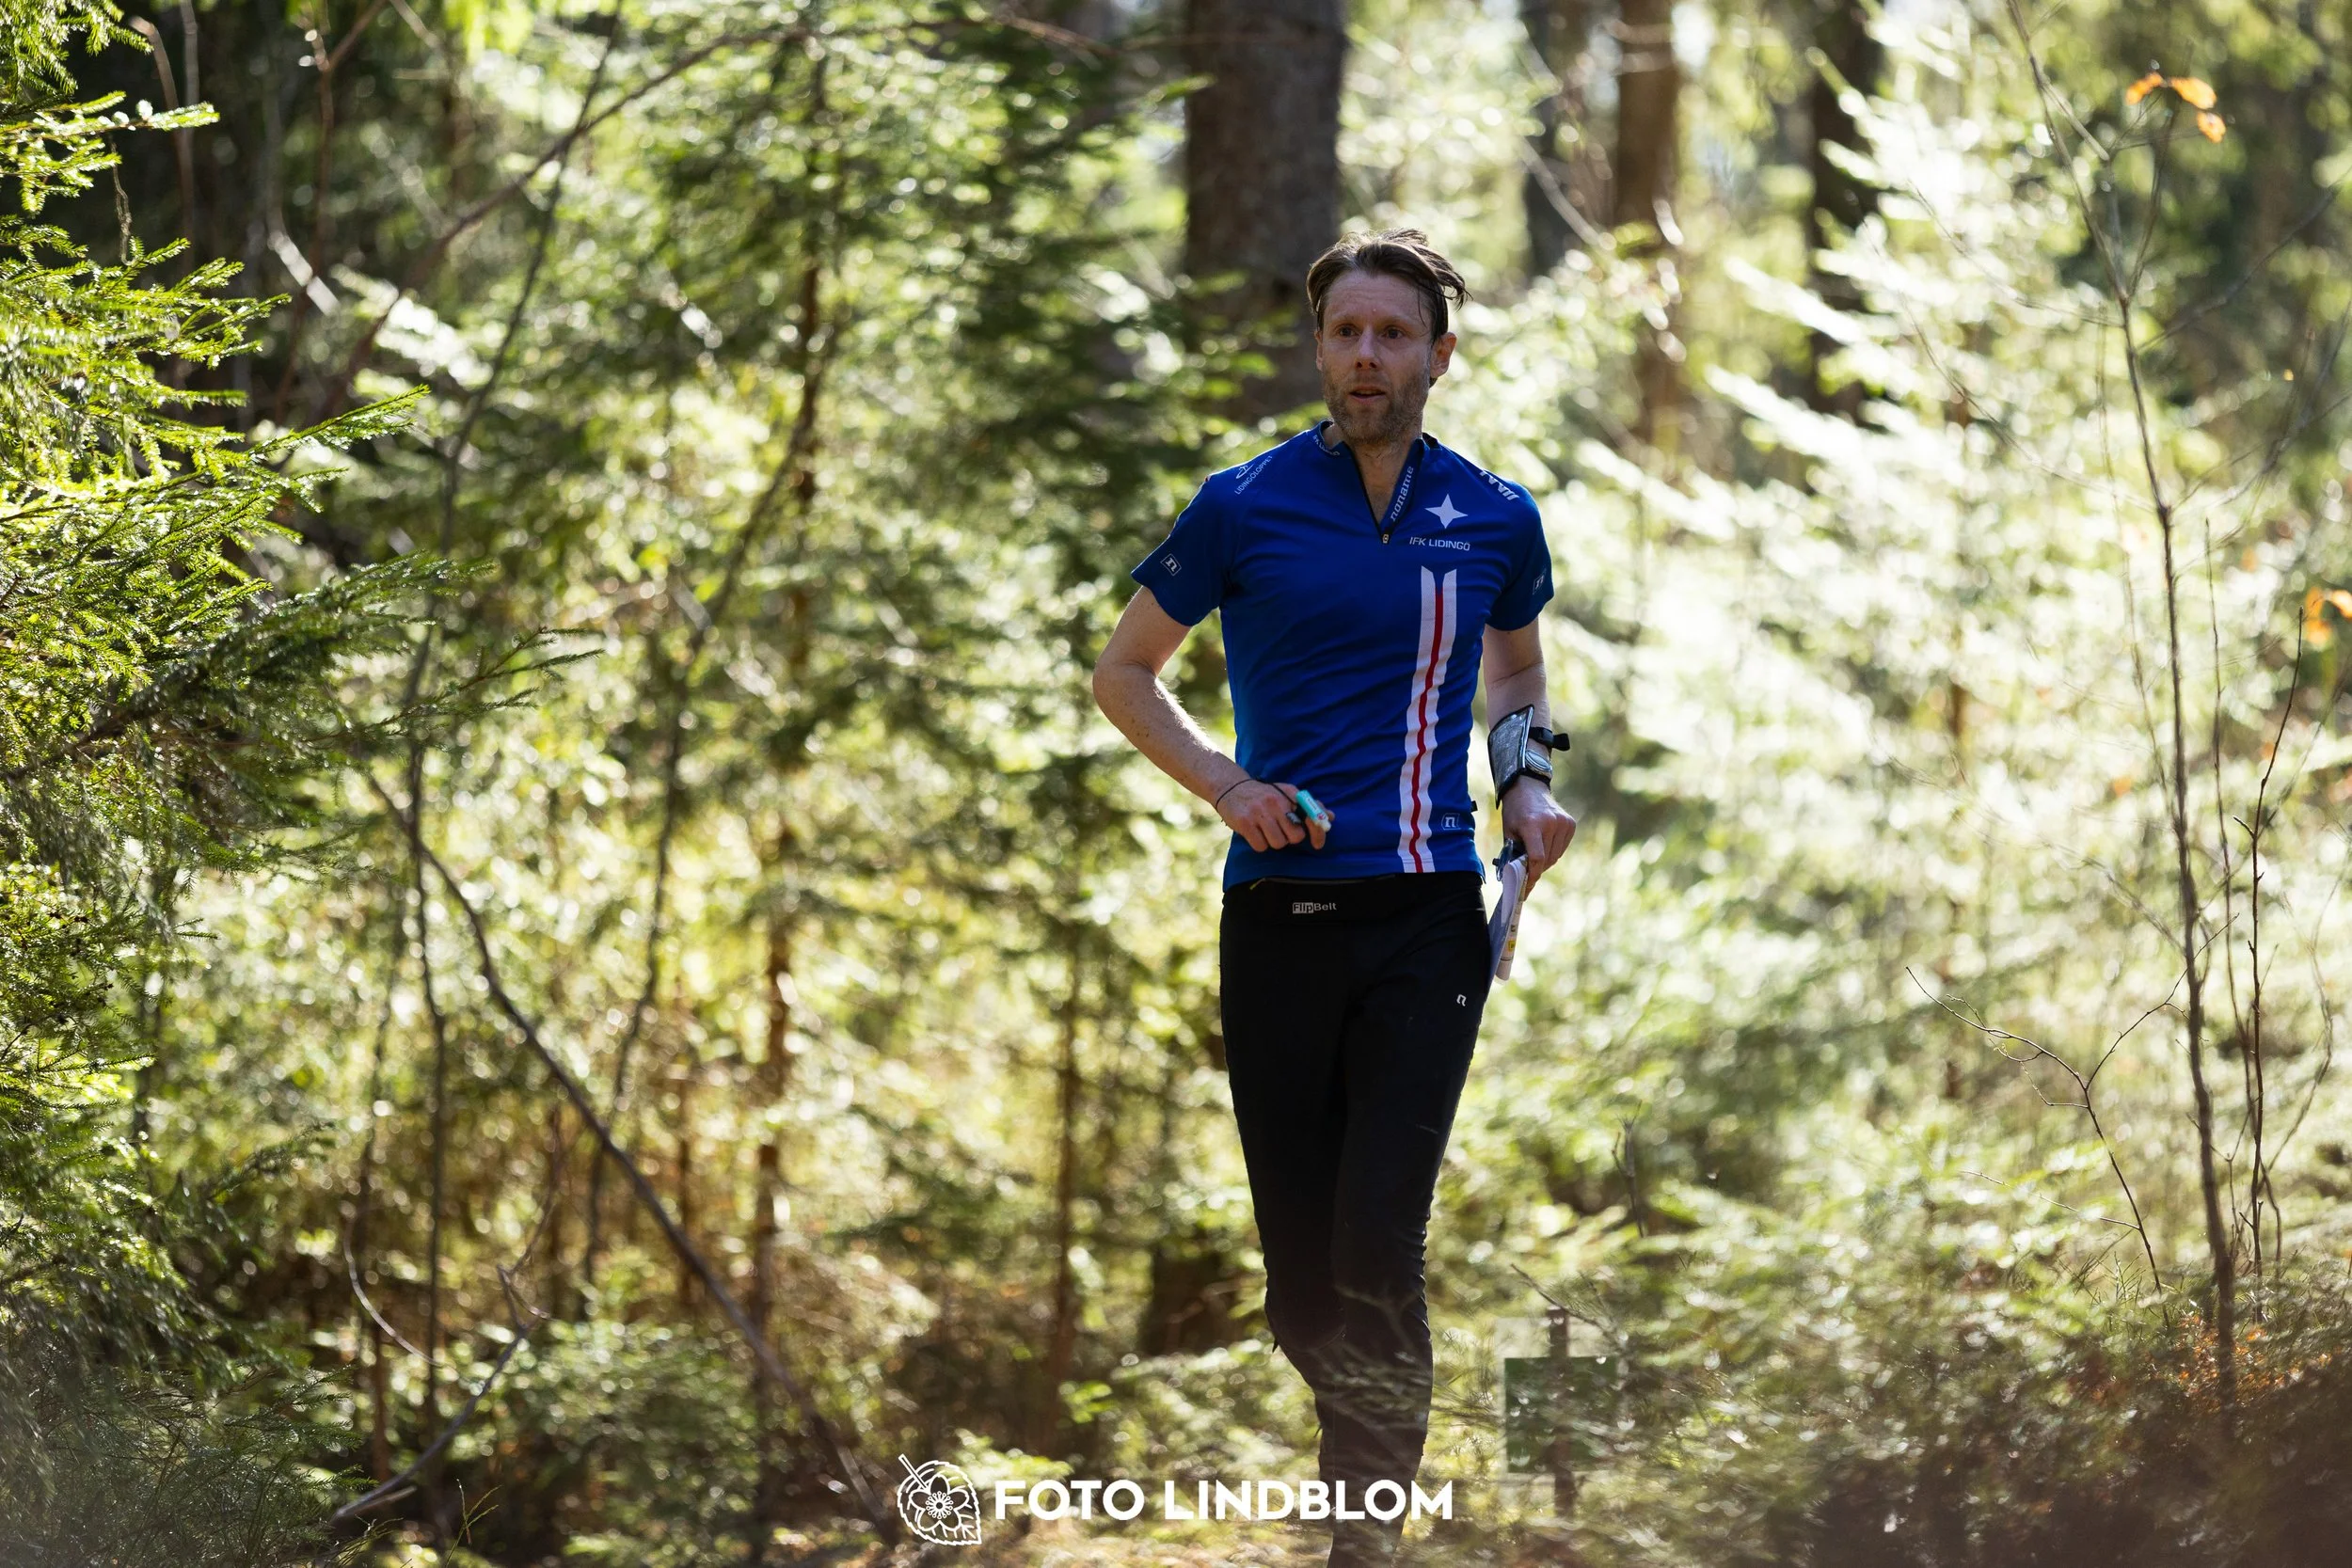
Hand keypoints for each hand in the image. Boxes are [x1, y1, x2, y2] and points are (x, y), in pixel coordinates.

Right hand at [1216, 778, 1334, 852]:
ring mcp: (1259, 812)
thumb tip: (1331, 817)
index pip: (1312, 816)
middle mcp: (1275, 802)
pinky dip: (1259, 844)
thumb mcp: (1285, 794)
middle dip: (1289, 838)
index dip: (1318, 833)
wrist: (1230, 787)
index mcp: (1289, 795)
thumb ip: (1308, 806)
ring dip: (1273, 842)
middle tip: (1280, 830)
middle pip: (1295, 836)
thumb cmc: (1263, 795)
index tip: (1318, 844)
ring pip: (1278, 844)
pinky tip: (1254, 833)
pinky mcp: (1245, 822)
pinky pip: (1261, 846)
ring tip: (1265, 830)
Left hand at [1500, 775, 1575, 885]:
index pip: (1537, 858)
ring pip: (1556, 856)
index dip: (1532, 875)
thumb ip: (1513, 853)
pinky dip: (1554, 851)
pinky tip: (1545, 843)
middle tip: (1527, 871)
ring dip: (1546, 861)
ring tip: (1535, 853)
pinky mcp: (1570, 823)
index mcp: (1532, 825)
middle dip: (1537, 869)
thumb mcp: (1508, 832)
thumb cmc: (1515, 812)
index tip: (1526, 888)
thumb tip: (1516, 879)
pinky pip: (1562, 847)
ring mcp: (1562, 822)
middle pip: (1547, 859)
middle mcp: (1550, 823)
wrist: (1528, 788)